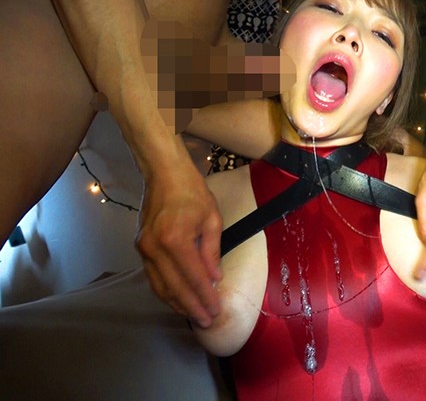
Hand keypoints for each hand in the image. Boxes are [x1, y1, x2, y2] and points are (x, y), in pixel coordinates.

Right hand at [135, 158, 222, 327]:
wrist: (163, 174)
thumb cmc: (192, 192)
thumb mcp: (212, 219)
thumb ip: (212, 251)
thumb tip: (215, 278)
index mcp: (175, 239)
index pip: (194, 277)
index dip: (205, 297)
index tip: (216, 311)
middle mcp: (155, 248)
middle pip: (174, 287)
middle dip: (191, 307)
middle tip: (206, 321)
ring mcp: (143, 249)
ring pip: (160, 286)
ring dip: (177, 303)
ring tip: (194, 315)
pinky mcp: (140, 247)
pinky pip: (153, 276)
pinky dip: (166, 290)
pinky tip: (178, 299)